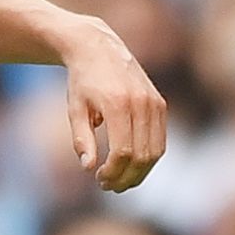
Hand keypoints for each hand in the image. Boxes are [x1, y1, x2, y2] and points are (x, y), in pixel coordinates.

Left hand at [59, 14, 167, 191]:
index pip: (123, 151)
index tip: (98, 178)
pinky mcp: (160, 104)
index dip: (113, 172)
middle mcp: (140, 103)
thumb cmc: (82, 81)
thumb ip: (81, 139)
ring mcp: (154, 103)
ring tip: (120, 180)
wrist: (98, 48)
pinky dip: (148, 158)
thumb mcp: (74, 109)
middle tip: (108, 186)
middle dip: (126, 178)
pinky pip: (160, 140)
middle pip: (142, 155)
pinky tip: (131, 165)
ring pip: (155, 151)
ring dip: (140, 172)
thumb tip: (88, 167)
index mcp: (117, 104)